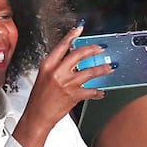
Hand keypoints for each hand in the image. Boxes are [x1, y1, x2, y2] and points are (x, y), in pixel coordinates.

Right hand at [12, 24, 112, 146]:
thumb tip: (72, 62)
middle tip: (100, 49)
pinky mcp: (73, 95)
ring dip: (102, 69)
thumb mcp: (43, 78)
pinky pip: (91, 91)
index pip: (61, 46)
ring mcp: (66, 84)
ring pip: (89, 72)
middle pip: (78, 54)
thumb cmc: (39, 100)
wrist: (37, 117)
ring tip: (109, 68)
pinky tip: (101, 92)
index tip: (79, 29)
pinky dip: (98, 92)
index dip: (72, 36)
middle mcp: (57, 72)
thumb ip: (56, 68)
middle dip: (92, 50)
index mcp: (48, 66)